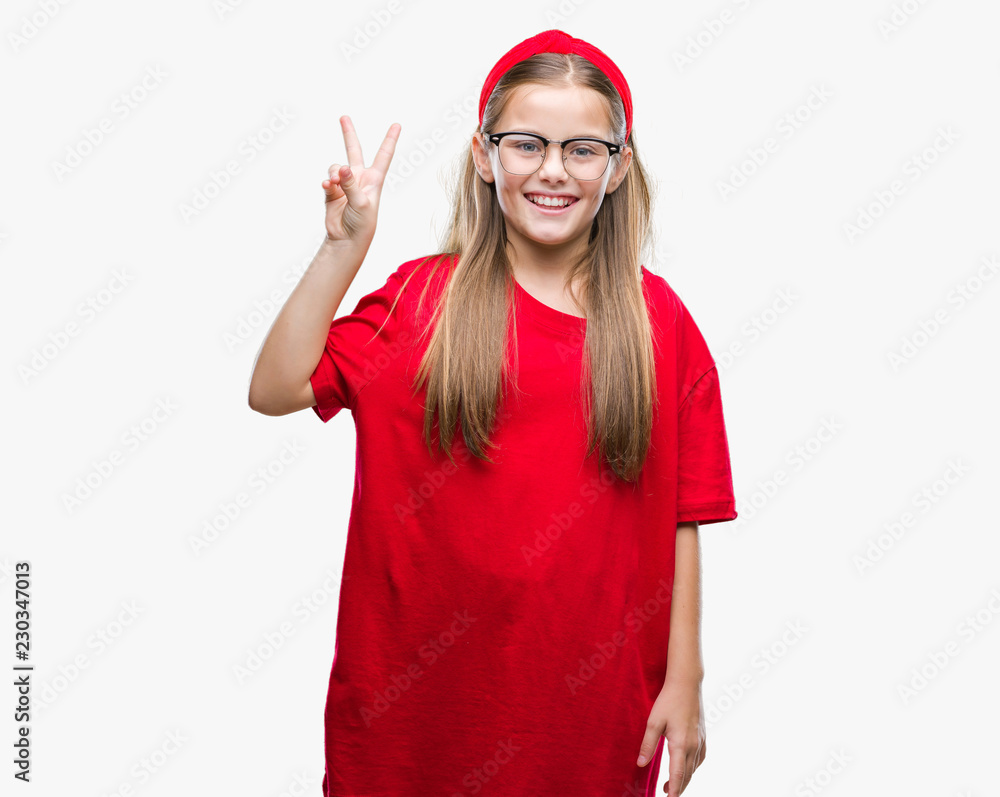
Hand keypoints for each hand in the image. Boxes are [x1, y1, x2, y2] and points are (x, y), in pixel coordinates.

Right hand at [321, 115, 399, 247]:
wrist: (347, 239)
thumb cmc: (363, 223)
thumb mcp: (361, 203)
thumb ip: (351, 184)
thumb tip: (342, 168)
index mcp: (374, 180)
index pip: (384, 155)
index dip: (390, 139)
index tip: (397, 124)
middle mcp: (359, 178)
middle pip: (354, 150)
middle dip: (348, 134)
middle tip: (343, 117)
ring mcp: (345, 184)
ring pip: (336, 167)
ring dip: (334, 172)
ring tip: (334, 182)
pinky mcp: (332, 192)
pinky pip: (327, 180)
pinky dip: (327, 182)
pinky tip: (328, 187)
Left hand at [636, 676, 706, 795]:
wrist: (686, 684)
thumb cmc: (668, 701)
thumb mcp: (653, 722)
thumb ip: (648, 744)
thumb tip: (640, 764)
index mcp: (681, 744)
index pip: (677, 774)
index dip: (673, 790)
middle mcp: (694, 746)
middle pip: (687, 774)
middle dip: (678, 787)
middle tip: (666, 794)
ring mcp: (700, 741)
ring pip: (694, 768)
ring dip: (685, 778)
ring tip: (673, 785)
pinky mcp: (703, 735)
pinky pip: (700, 758)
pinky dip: (693, 767)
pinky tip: (688, 767)